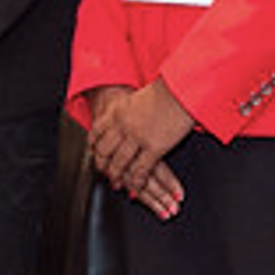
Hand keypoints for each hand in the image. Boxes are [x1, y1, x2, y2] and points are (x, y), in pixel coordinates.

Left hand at [85, 79, 194, 217]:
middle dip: (103, 164)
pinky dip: (137, 180)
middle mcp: (123, 126)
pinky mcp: (154, 147)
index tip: (94, 152)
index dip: (93, 145)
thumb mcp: (138, 96)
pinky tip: (137, 185)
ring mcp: (137, 138)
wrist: (180, 89)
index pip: (96, 132)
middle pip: (106, 151)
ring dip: (117, 176)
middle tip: (104, 172)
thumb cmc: (166, 89)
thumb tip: (125, 115)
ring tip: (117, 184)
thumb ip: (128, 108)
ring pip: (120, 163)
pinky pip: (141, 169)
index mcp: (117, 111)